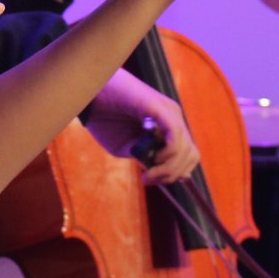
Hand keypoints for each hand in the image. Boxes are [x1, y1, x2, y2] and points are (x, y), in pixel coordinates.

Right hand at [84, 69, 200, 183]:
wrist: (88, 96)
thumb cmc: (105, 120)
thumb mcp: (127, 148)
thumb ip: (147, 158)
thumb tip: (167, 173)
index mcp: (168, 126)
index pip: (188, 154)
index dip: (176, 173)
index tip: (154, 181)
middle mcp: (173, 117)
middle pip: (191, 154)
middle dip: (173, 174)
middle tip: (149, 179)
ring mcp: (169, 112)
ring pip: (185, 149)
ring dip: (168, 169)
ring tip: (148, 174)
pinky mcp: (159, 108)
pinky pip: (175, 136)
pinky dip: (167, 154)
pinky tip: (152, 160)